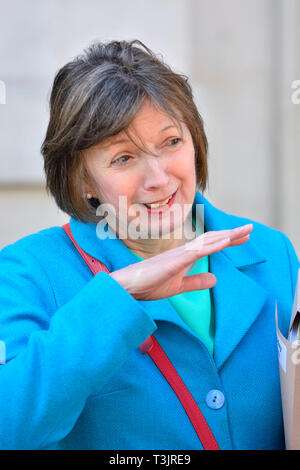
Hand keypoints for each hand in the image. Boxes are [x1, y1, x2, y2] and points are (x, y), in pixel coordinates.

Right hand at [109, 224, 252, 300]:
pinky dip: (213, 245)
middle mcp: (183, 251)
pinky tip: (226, 241)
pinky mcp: (175, 261)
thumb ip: (196, 281)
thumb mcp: (179, 286)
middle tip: (249, 229)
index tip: (242, 237)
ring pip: (207, 242)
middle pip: (212, 239)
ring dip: (227, 236)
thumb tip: (215, 278)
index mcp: (184, 256)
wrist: (128, 287)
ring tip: (244, 231)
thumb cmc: (149, 285)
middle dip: (232, 234)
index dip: (226, 240)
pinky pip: (197, 251)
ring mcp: (179, 254)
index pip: (209, 245)